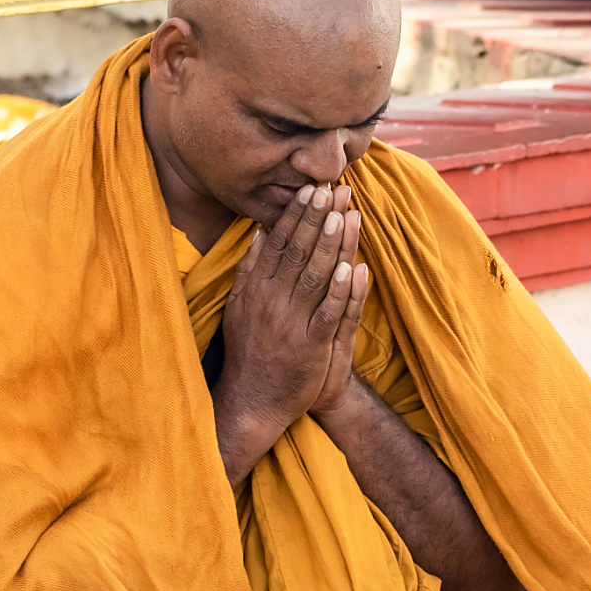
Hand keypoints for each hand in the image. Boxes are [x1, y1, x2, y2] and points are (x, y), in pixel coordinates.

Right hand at [212, 183, 369, 484]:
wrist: (252, 400)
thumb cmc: (249, 352)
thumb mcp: (239, 307)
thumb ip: (249, 271)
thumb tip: (259, 234)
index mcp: (255, 290)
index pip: (278, 245)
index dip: (295, 216)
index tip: (310, 190)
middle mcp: (270, 303)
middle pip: (297, 253)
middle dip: (316, 220)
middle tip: (332, 190)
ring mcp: (290, 324)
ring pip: (313, 277)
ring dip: (330, 245)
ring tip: (344, 215)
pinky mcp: (310, 347)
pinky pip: (327, 314)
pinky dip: (339, 291)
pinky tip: (351, 268)